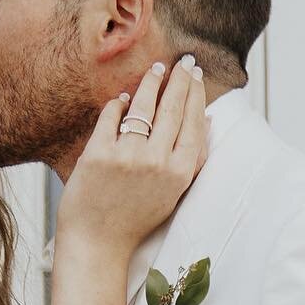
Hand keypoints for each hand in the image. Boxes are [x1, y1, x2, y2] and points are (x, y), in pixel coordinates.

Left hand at [55, 56, 207, 257]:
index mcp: (179, 172)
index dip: (195, 94)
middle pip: (172, 108)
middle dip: (180, 80)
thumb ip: (190, 160)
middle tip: (183, 62)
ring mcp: (127, 156)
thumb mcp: (172, 194)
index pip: (193, 122)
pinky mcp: (98, 154)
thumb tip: (207, 122)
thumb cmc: (135, 220)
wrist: (97, 242)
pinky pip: (112, 116)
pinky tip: (124, 99)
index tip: (196, 76)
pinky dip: (118, 104)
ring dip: (152, 82)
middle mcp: (156, 161)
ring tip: (156, 69)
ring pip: (144, 106)